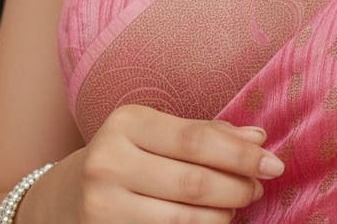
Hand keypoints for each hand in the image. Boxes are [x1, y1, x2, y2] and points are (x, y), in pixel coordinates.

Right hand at [60, 105, 284, 222]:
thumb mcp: (155, 131)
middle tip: (258, 188)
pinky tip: (212, 222)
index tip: (273, 163)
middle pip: (193, 182)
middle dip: (236, 187)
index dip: (240, 154)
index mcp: (127, 122)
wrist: (62, 197)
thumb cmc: (124, 156)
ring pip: (181, 219)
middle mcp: (110, 161)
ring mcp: (103, 205)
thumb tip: (258, 137)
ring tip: (237, 206)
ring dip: (221, 215)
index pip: (196, 139)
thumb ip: (205, 132)